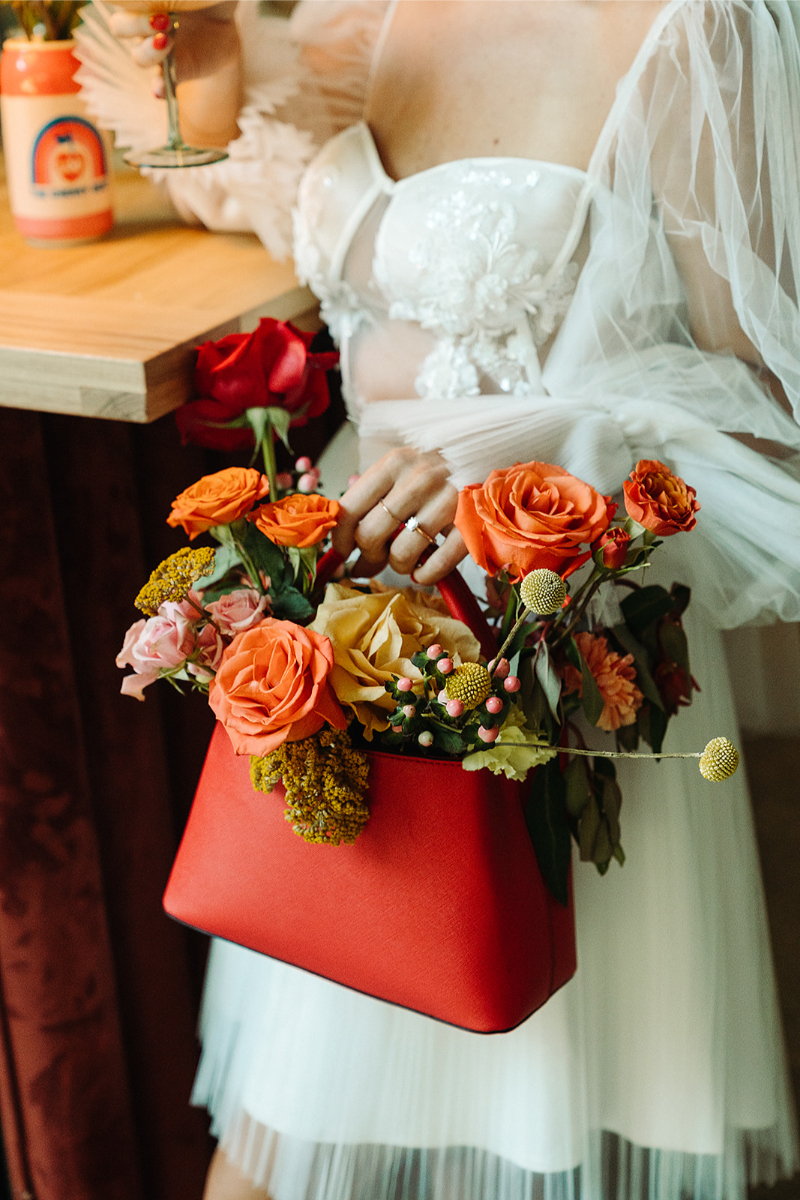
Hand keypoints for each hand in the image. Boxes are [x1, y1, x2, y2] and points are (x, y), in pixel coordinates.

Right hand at [109, 2, 238, 96]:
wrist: (224, 23)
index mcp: (142, 3)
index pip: (119, 2)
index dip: (125, 3)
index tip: (150, 2)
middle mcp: (143, 26)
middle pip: (119, 27)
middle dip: (136, 24)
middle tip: (165, 20)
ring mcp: (158, 52)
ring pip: (138, 57)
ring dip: (149, 51)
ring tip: (169, 40)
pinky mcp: (175, 73)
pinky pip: (159, 87)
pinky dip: (158, 89)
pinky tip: (159, 89)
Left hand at [332, 448, 467, 584]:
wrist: (494, 456)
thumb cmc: (442, 468)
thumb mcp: (405, 468)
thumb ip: (374, 496)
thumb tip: (346, 542)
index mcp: (395, 464)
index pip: (350, 509)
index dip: (340, 539)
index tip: (342, 552)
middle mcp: (418, 480)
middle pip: (370, 535)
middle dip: (369, 556)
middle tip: (377, 558)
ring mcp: (447, 502)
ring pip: (401, 554)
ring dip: (399, 566)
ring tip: (407, 559)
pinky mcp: (471, 525)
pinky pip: (437, 566)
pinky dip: (426, 575)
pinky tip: (425, 571)